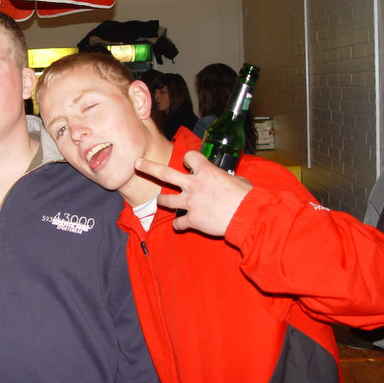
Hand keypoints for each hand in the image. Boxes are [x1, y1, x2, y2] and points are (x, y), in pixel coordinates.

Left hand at [134, 150, 251, 235]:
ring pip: (166, 199)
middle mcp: (194, 185)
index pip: (189, 157)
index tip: (189, 162)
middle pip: (165, 173)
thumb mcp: (236, 180)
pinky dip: (179, 225)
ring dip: (162, 200)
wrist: (246, 216)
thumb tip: (226, 180)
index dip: (189, 159)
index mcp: (206, 171)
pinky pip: (178, 223)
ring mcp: (190, 203)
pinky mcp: (192, 219)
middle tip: (137, 163)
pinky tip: (181, 226)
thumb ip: (224, 179)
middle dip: (148, 167)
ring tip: (160, 200)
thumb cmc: (246, 196)